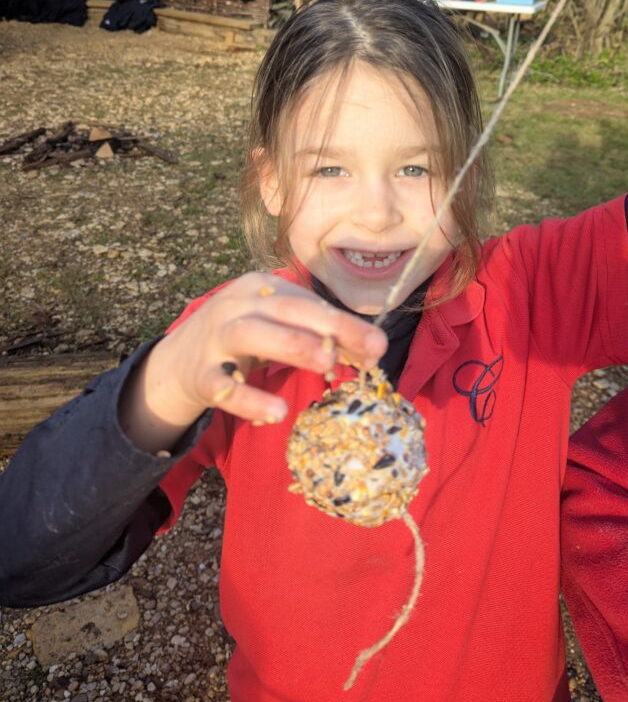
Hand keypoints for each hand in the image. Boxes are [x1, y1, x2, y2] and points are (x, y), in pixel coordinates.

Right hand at [120, 273, 387, 451]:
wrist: (177, 361)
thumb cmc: (243, 338)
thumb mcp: (278, 327)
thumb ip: (320, 335)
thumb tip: (372, 350)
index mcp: (261, 288)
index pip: (308, 302)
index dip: (344, 322)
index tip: (377, 346)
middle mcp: (238, 305)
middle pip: (287, 310)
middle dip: (330, 327)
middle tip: (367, 349)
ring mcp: (215, 337)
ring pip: (253, 333)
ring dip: (293, 345)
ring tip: (327, 364)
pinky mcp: (201, 374)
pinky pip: (223, 386)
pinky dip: (250, 400)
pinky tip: (276, 413)